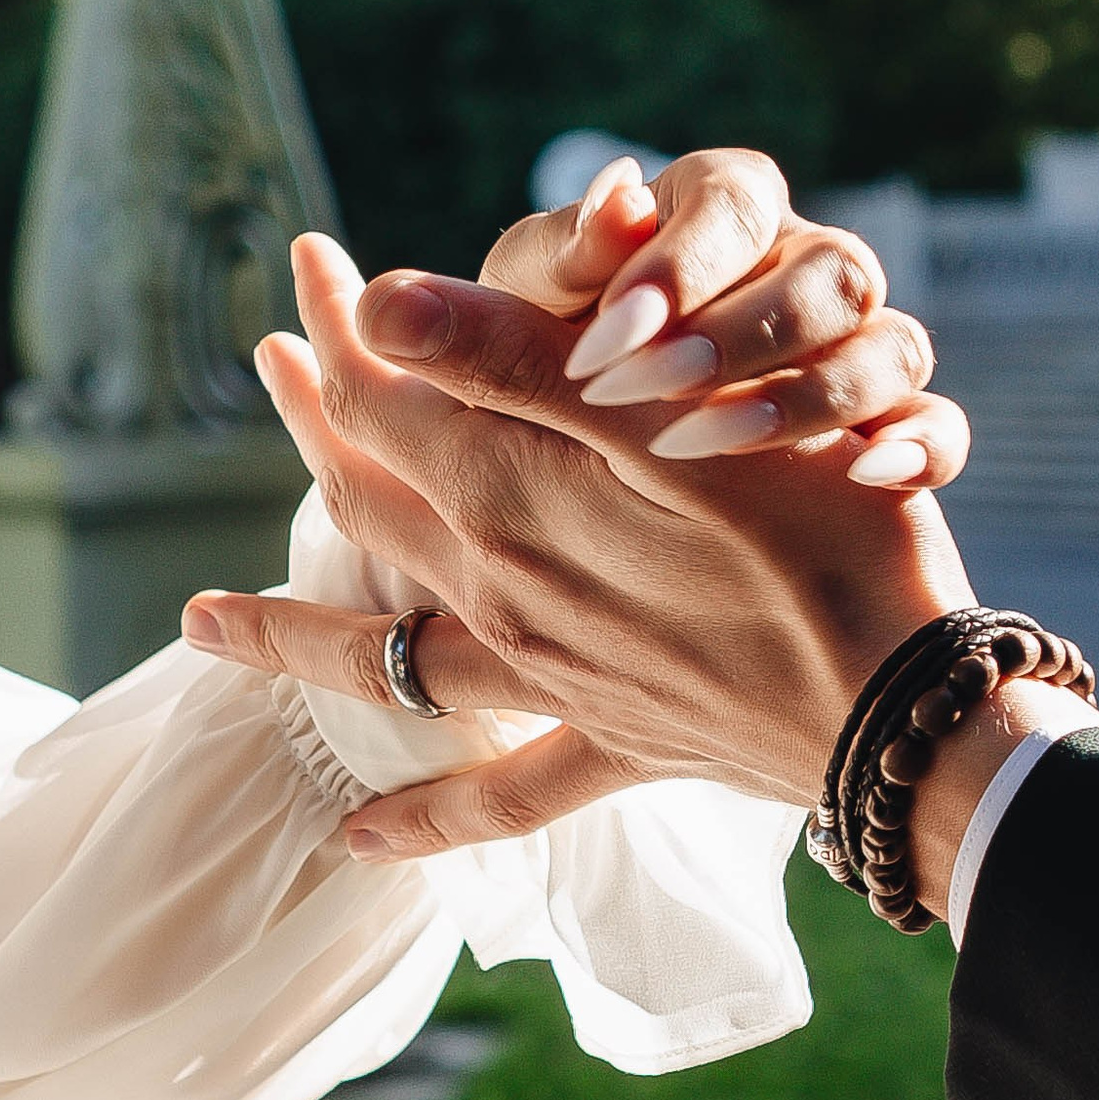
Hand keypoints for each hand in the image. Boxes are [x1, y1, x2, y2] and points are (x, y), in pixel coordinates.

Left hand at [181, 232, 977, 852]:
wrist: (898, 701)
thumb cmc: (815, 532)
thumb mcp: (668, 418)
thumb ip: (513, 362)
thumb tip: (372, 311)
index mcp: (513, 499)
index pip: (388, 392)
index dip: (344, 320)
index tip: (308, 257)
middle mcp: (506, 592)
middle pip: (370, 501)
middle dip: (317, 417)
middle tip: (268, 352)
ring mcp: (550, 678)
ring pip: (384, 652)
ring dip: (293, 628)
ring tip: (201, 617)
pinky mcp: (614, 742)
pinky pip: (497, 795)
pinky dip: (421, 820)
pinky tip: (356, 842)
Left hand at [475, 147, 968, 491]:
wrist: (584, 476)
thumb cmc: (558, 361)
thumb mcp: (532, 316)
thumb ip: (559, 260)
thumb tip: (618, 193)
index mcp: (719, 214)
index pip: (734, 199)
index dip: (678, 262)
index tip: (604, 340)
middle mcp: (803, 268)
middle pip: (831, 268)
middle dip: (737, 334)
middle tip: (638, 393)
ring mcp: (857, 349)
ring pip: (892, 343)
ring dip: (808, 396)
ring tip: (701, 446)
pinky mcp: (888, 431)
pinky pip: (941, 428)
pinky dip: (919, 445)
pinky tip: (864, 475)